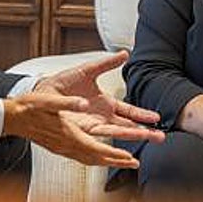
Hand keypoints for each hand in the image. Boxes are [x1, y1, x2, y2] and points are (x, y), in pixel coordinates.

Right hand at [3, 93, 147, 168]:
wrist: (11, 117)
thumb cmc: (28, 107)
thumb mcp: (47, 100)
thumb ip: (66, 103)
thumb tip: (83, 103)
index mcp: (67, 134)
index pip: (96, 150)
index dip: (114, 155)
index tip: (129, 156)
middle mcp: (66, 145)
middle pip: (96, 158)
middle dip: (116, 161)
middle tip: (133, 162)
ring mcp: (62, 148)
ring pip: (89, 159)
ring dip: (106, 161)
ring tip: (121, 160)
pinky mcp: (58, 147)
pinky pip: (81, 156)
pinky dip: (94, 158)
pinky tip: (97, 155)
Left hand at [35, 50, 164, 139]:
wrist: (42, 91)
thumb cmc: (63, 82)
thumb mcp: (87, 70)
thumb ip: (106, 63)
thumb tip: (125, 53)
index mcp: (106, 103)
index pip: (129, 111)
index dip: (142, 115)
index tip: (156, 118)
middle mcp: (102, 117)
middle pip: (127, 126)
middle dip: (144, 131)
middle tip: (160, 136)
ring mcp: (92, 125)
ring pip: (116, 133)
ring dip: (132, 136)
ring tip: (147, 139)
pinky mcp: (80, 130)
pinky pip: (98, 137)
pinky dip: (109, 143)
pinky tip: (119, 148)